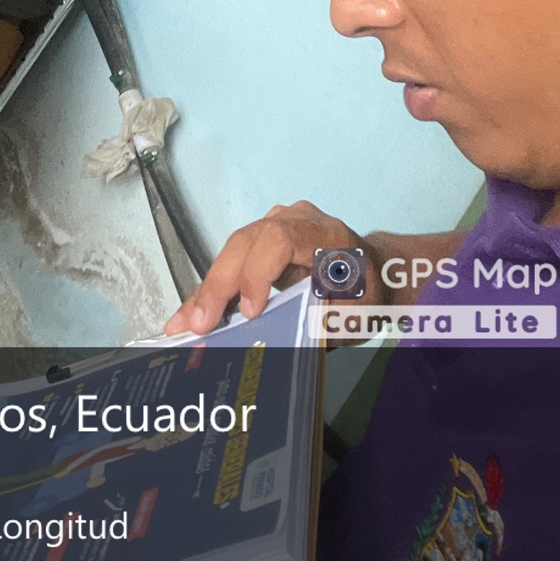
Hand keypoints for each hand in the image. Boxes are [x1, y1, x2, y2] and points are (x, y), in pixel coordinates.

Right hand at [164, 199, 378, 336]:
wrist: (376, 272)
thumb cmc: (367, 293)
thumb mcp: (353, 314)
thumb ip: (319, 323)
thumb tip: (281, 340)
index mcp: (322, 233)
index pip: (279, 240)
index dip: (258, 273)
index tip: (252, 311)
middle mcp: (293, 220)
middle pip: (245, 244)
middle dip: (219, 287)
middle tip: (199, 325)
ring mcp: (273, 226)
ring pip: (231, 253)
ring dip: (207, 291)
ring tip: (183, 324)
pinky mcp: (260, 242)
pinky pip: (232, 262)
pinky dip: (213, 291)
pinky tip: (191, 313)